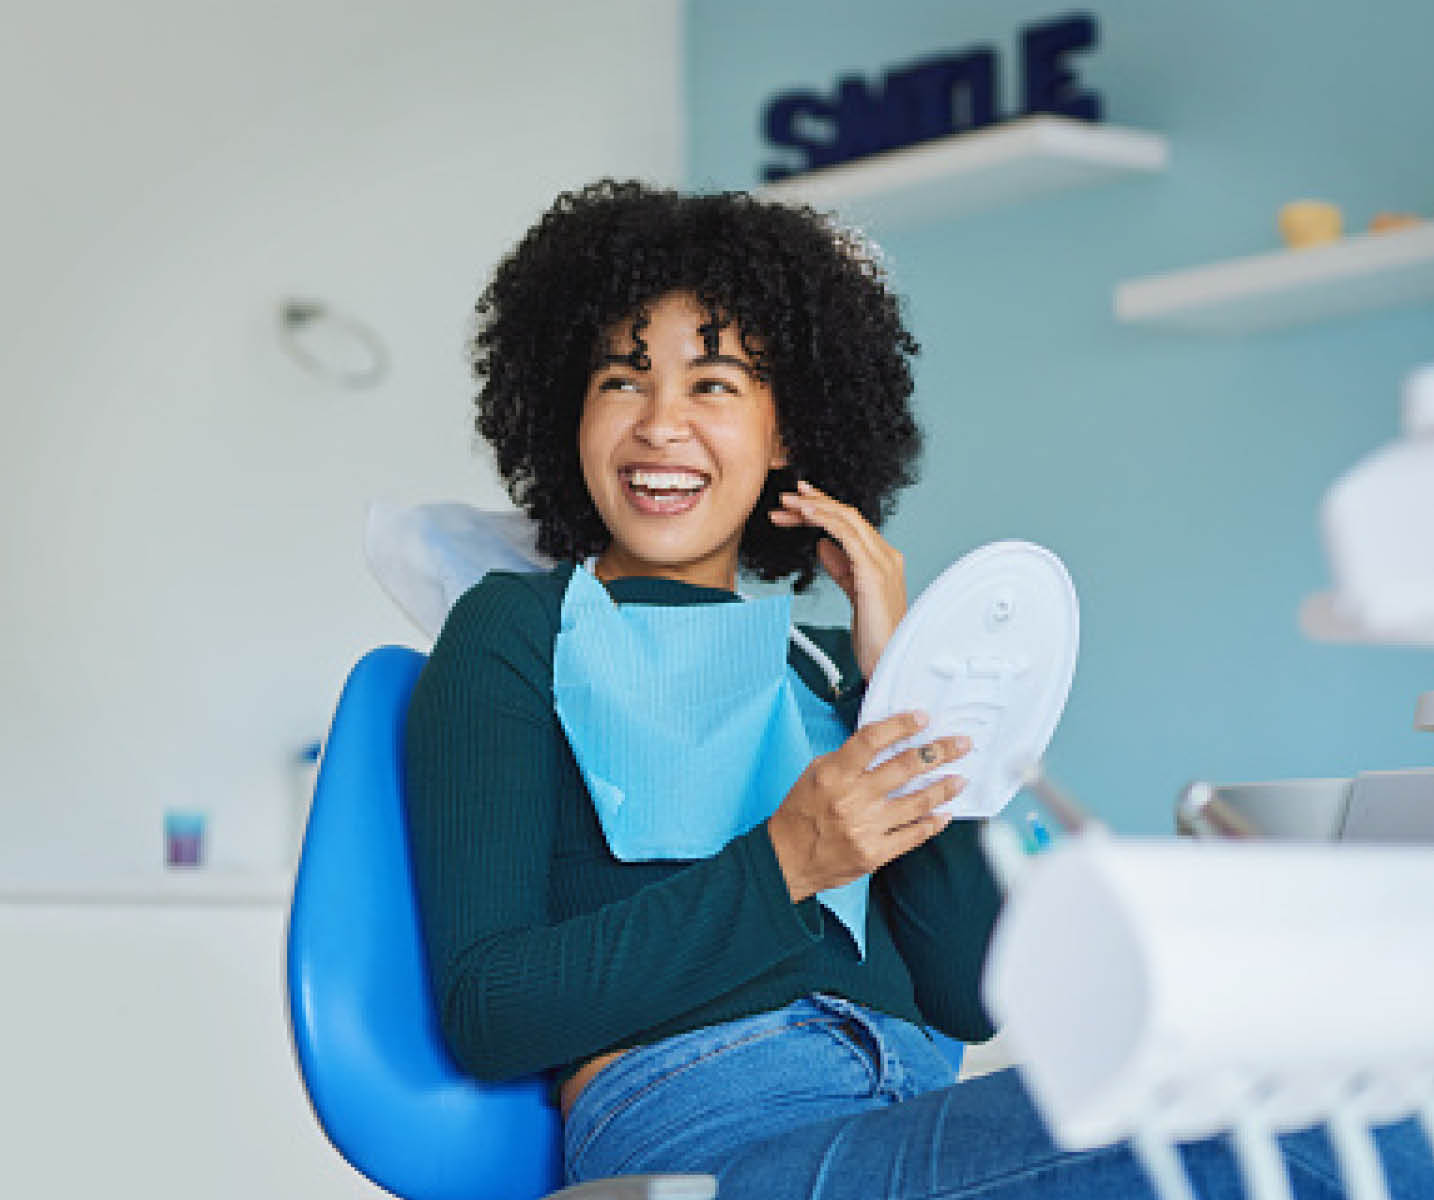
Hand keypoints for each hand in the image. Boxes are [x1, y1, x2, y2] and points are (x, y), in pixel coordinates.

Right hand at [767, 712, 971, 901]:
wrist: (787, 859)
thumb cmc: (801, 813)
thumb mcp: (815, 773)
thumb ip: (848, 759)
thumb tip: (885, 742)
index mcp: (833, 774)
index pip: (871, 740)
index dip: (900, 725)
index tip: (922, 718)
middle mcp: (851, 798)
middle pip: (904, 767)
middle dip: (938, 752)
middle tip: (961, 744)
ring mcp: (865, 827)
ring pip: (917, 802)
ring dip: (944, 788)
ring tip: (961, 778)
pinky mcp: (875, 853)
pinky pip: (912, 835)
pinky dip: (932, 823)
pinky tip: (944, 813)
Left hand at [769, 479, 904, 678]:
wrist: (888, 662)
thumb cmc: (875, 637)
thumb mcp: (853, 595)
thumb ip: (841, 568)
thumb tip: (823, 546)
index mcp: (883, 560)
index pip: (851, 524)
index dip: (824, 510)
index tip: (798, 503)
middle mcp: (886, 556)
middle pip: (849, 516)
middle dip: (816, 502)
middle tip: (787, 496)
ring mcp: (883, 563)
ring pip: (848, 519)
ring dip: (816, 507)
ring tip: (790, 502)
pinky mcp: (874, 573)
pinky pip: (848, 536)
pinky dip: (826, 521)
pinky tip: (807, 516)